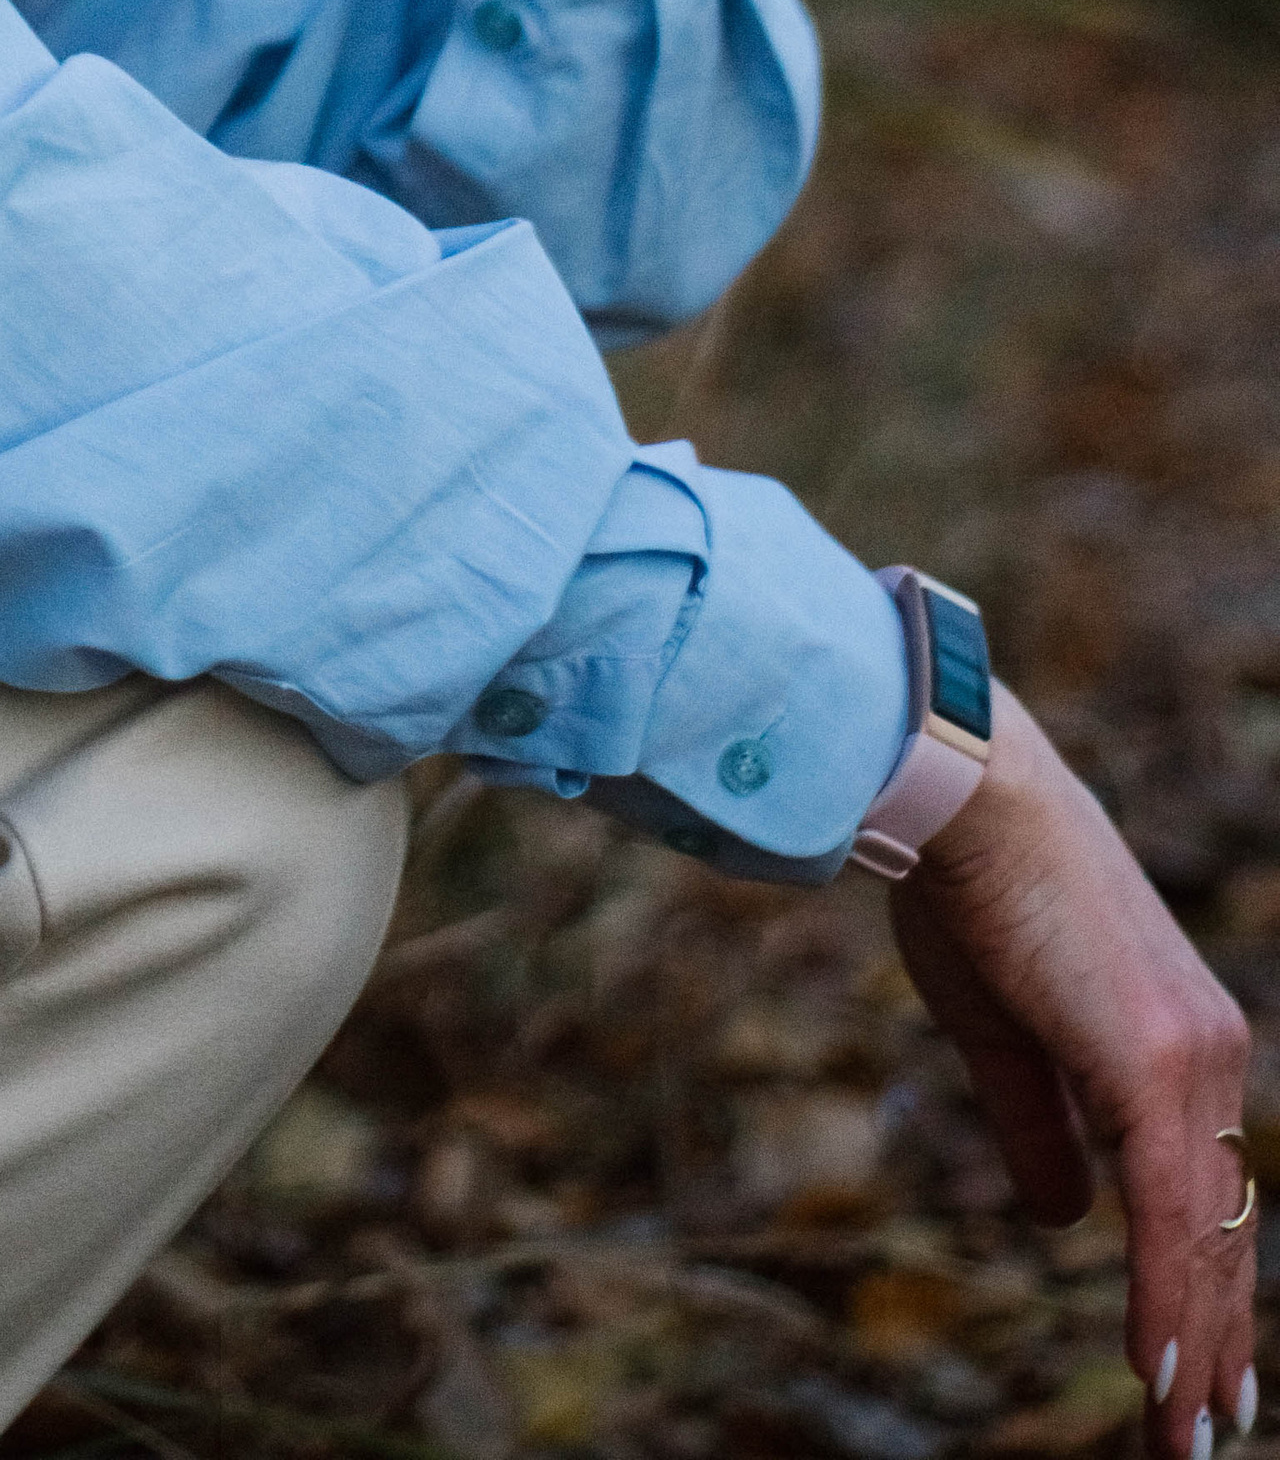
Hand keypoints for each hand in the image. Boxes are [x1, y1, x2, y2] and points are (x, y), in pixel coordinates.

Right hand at [896, 686, 1256, 1455]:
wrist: (966, 791)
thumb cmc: (968, 888)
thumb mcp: (1000, 1032)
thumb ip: (1038, 1127)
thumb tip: (1067, 1218)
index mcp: (1179, 1040)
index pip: (1205, 1194)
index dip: (1204, 1287)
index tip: (1203, 1371)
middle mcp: (1208, 1055)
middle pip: (1221, 1229)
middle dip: (1213, 1342)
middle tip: (1208, 1434)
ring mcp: (1190, 1060)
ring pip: (1204, 1236)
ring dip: (1193, 1348)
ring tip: (1186, 1438)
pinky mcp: (1150, 1066)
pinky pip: (1167, 1215)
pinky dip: (1164, 1301)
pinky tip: (1157, 1371)